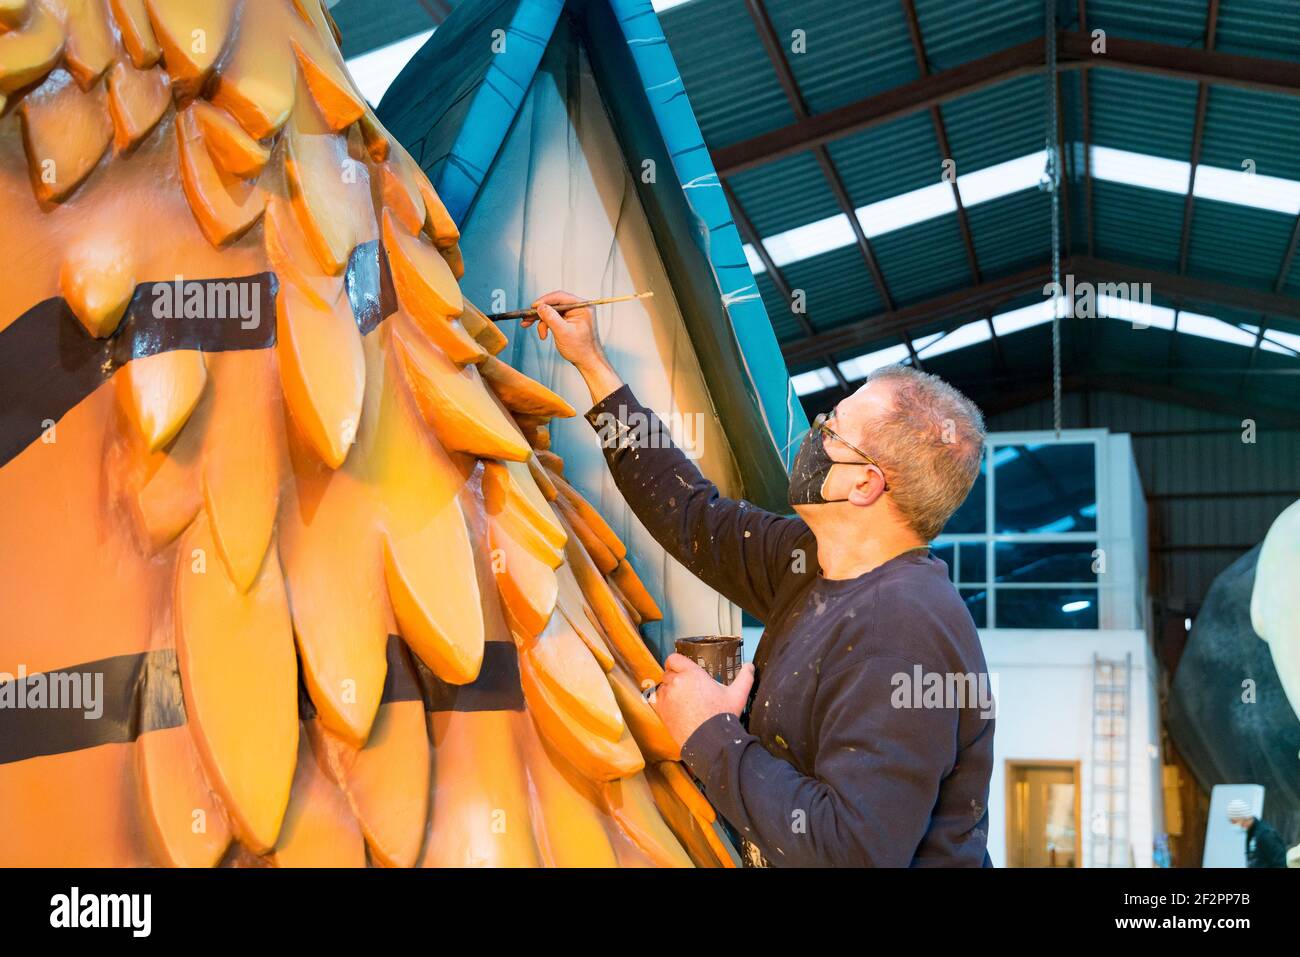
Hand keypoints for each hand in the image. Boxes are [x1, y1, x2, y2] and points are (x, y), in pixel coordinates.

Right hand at [523, 290, 622, 404]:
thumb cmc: (580, 349)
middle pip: (554, 304)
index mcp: (582, 307)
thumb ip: (551, 317)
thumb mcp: (563, 332)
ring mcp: (574, 314)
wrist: (587, 362)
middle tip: (527, 320)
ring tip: (541, 334)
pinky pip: (554, 318)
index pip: (560, 297)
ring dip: (543, 322)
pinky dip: (547, 325)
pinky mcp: (569, 320)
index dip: (544, 301)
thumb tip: (540, 306)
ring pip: (552, 312)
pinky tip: (544, 334)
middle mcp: (579, 308)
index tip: (532, 307)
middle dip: (541, 313)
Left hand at [651, 654, 755, 746]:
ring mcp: (667, 697)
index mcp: (692, 674)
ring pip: (662, 686)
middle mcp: (676, 682)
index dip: (676, 662)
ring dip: (669, 689)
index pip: (674, 658)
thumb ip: (745, 677)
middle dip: (675, 677)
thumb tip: (750, 666)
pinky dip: (664, 701)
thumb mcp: (738, 695)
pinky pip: (657, 700)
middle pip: (668, 672)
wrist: (710, 741)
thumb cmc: (722, 716)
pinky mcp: (661, 711)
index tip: (681, 668)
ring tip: (681, 699)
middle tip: (686, 686)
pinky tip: (675, 708)